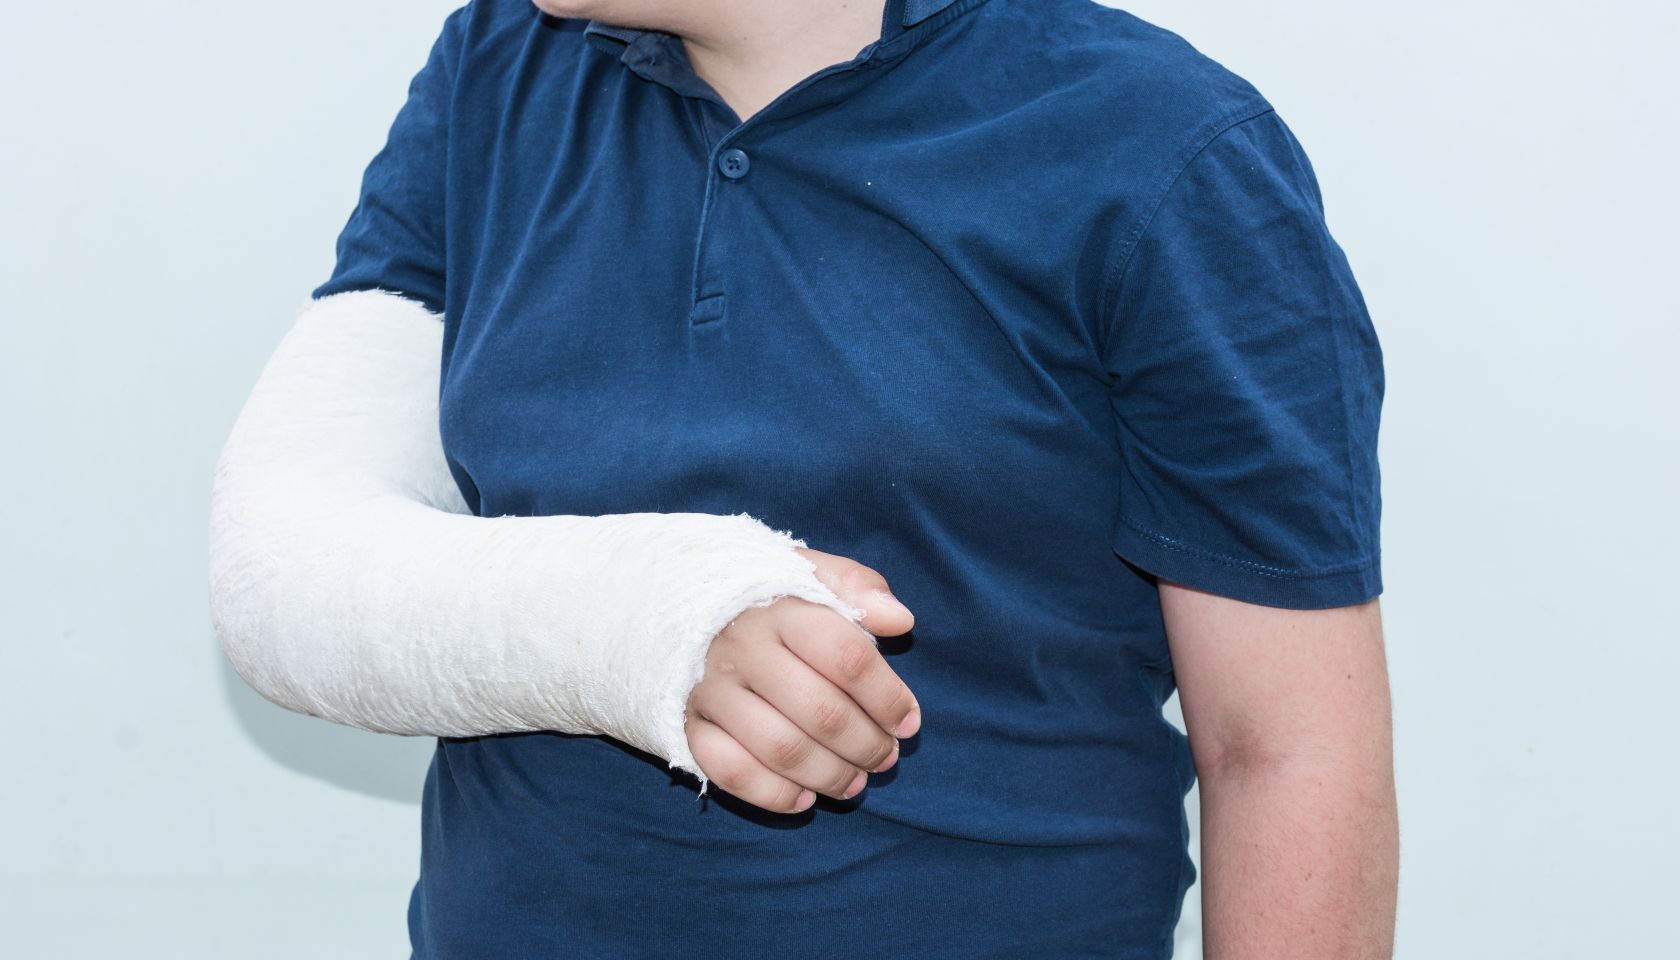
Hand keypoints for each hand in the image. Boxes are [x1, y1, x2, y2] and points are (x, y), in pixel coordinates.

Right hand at [683, 547, 920, 812]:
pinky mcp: (688, 722)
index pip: (847, 658)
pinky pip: (732, 771)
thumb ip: (857, 587)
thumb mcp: (809, 573)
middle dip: (866, 745)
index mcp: (782, 609)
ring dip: (829, 775)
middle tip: (885, 758)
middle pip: (821, 712)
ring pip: (782, 749)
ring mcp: (711, 689)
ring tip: (855, 783)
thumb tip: (901, 620)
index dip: (887, 698)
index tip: (908, 722)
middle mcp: (743, 649)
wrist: (674, 602)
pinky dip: (773, 794)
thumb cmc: (763, 596)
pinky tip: (805, 798)